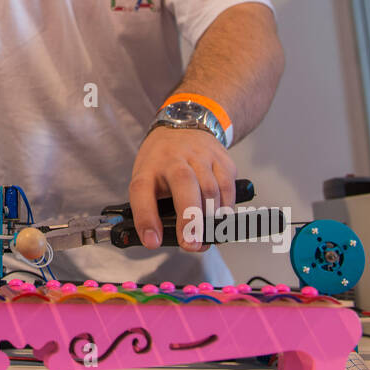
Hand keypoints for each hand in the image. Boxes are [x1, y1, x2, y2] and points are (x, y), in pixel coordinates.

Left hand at [128, 126, 235, 251]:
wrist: (185, 125)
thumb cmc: (162, 162)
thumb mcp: (147, 178)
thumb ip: (151, 207)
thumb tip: (156, 240)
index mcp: (149, 166)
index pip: (142, 190)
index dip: (146, 217)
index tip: (152, 241)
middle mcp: (174, 157)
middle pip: (183, 183)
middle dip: (189, 217)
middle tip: (191, 244)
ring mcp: (200, 155)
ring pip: (210, 188)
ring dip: (210, 219)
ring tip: (205, 238)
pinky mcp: (221, 158)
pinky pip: (228, 186)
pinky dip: (225, 208)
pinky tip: (219, 219)